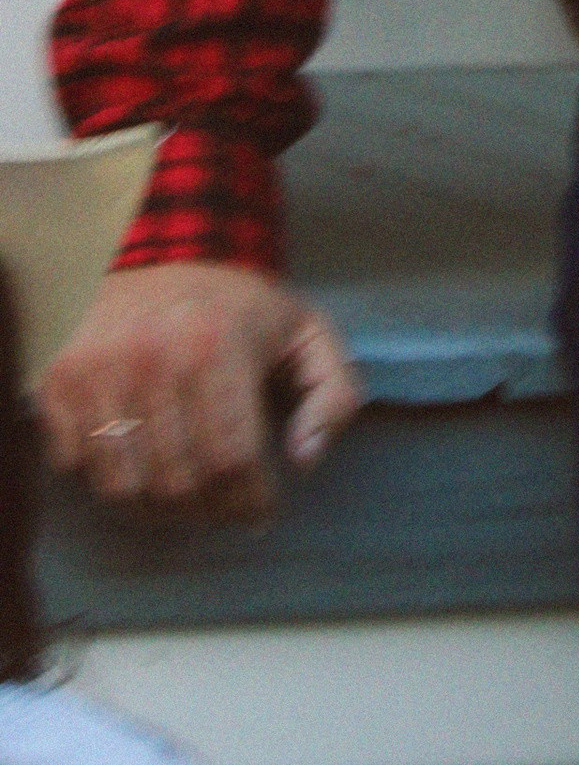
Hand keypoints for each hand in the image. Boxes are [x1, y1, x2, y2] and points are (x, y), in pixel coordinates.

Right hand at [38, 265, 361, 521]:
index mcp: (216, 345)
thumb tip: (305, 457)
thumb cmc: (240, 306)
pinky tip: (140, 464)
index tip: (259, 511)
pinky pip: (76, 465)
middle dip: (209, 511)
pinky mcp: (58, 380)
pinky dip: (109, 478)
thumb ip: (334, 395)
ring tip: (186, 495)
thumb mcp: (308, 334)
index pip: (230, 460)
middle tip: (224, 506)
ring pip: (123, 487)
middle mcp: (149, 357)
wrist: (163, 252)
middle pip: (176, 482)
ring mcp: (95, 370)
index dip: (249, 503)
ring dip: (158, 508)